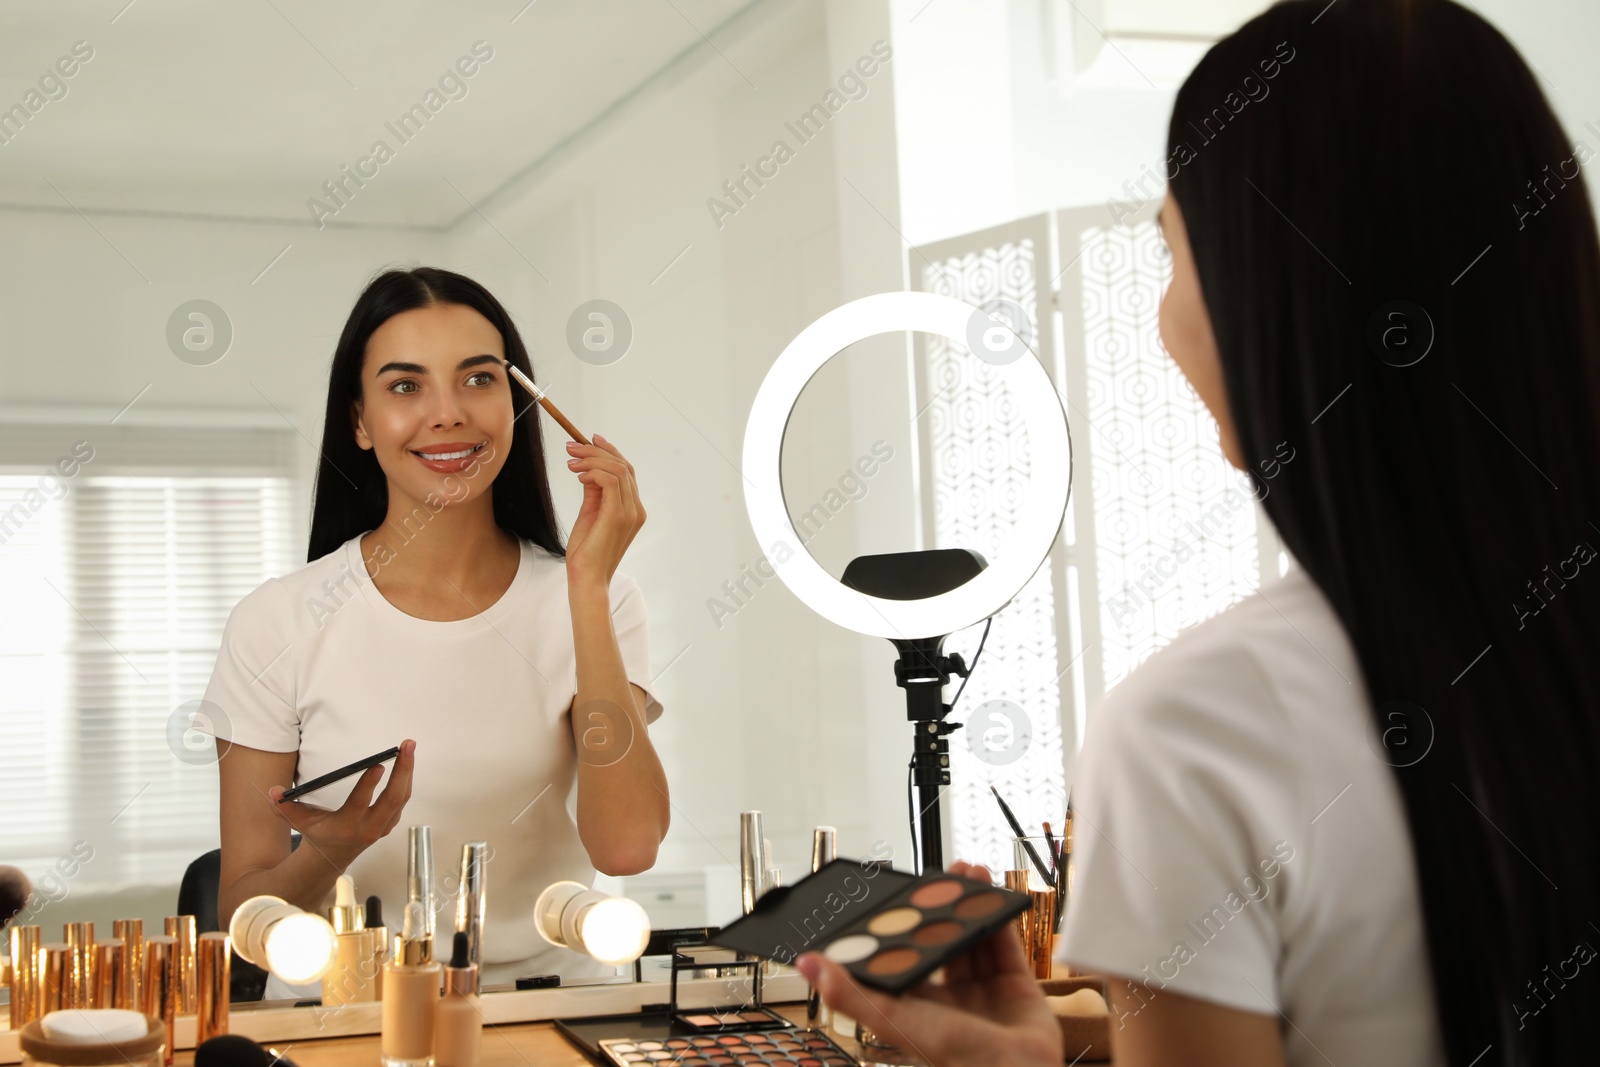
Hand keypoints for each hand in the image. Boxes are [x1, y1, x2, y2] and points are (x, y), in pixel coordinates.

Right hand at [266, 739, 415, 864]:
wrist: (333, 857)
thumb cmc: (316, 833)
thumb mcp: (298, 822)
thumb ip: (284, 807)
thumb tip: (273, 791)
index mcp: (347, 826)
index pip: (360, 804)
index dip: (369, 785)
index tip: (379, 765)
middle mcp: (369, 828)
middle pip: (393, 798)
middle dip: (402, 770)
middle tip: (408, 746)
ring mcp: (383, 826)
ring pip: (402, 797)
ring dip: (407, 771)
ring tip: (410, 748)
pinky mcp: (390, 822)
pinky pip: (402, 800)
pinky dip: (406, 780)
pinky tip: (407, 763)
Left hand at [565, 434, 645, 587]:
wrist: (586, 580)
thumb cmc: (585, 553)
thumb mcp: (589, 515)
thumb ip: (594, 493)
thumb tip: (587, 469)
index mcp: (633, 509)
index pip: (626, 470)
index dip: (609, 451)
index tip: (588, 439)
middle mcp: (636, 509)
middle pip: (623, 465)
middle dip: (596, 450)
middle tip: (571, 447)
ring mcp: (630, 513)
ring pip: (617, 469)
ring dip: (591, 459)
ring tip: (570, 461)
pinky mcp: (618, 516)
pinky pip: (610, 481)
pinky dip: (593, 472)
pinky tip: (577, 475)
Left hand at [797, 861, 1062, 1066]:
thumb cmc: (956, 1059)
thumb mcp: (894, 1020)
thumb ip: (851, 993)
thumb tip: (808, 965)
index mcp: (914, 1006)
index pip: (899, 958)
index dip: (898, 928)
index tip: (896, 897)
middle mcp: (946, 999)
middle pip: (938, 943)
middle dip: (939, 910)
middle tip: (937, 879)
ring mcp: (981, 992)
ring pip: (972, 939)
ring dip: (970, 906)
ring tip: (967, 874)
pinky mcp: (1014, 986)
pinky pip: (1005, 945)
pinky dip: (1001, 918)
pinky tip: (995, 895)